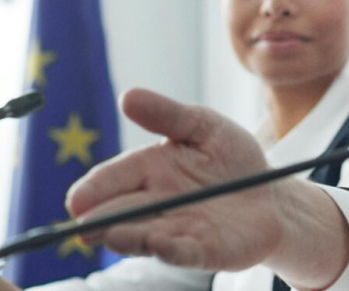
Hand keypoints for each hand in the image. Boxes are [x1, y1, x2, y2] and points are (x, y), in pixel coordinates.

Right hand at [67, 89, 281, 270]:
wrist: (272, 192)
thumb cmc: (232, 157)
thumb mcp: (204, 126)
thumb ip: (168, 115)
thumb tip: (127, 96)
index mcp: (150, 169)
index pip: (114, 179)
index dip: (93, 189)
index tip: (77, 199)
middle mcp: (156, 204)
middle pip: (122, 212)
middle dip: (101, 219)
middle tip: (84, 225)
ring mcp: (176, 230)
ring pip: (145, 236)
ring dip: (129, 238)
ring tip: (113, 236)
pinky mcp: (201, 251)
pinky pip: (183, 253)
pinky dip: (170, 251)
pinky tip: (160, 244)